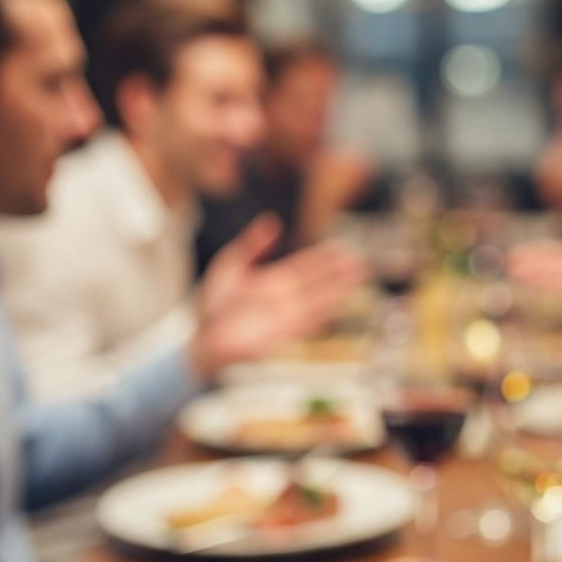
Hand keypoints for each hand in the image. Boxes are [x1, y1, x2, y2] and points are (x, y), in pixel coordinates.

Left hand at [189, 214, 365, 379]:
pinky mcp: (283, 333)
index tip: (342, 248)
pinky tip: (339, 302)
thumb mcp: (231, 265)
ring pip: (320, 300)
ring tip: (358, 276)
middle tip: (360, 261)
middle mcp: (285, 299)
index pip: (305, 267)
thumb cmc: (213, 307)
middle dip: (339, 273)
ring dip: (339, 289)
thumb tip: (273, 221)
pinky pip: (309, 321)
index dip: (324, 258)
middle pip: (318, 283)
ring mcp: (286, 316)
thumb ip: (252, 245)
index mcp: (274, 282)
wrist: (201, 339)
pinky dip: (324, 312)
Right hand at [509, 186, 561, 368]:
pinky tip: (535, 279)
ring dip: (536, 276)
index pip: (560, 257)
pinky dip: (550, 285)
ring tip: (514, 269)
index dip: (540, 255)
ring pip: (555, 281)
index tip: (520, 253)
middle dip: (533, 266)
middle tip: (510, 262)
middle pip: (553, 270)